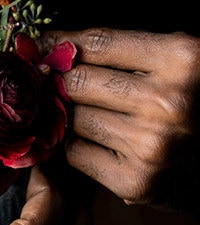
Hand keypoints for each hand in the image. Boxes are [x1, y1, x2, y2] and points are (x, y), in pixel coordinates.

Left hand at [44, 27, 199, 212]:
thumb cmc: (193, 102)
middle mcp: (167, 103)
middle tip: (49, 78)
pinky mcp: (139, 182)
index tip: (39, 43)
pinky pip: (76, 152)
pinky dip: (76, 144)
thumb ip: (119, 50)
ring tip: (84, 110)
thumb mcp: (172, 61)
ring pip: (72, 117)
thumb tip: (51, 45)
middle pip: (76, 80)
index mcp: (181, 60)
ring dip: (67, 113)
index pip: (96, 43)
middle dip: (57, 79)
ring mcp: (152, 145)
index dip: (60, 42)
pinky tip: (96, 138)